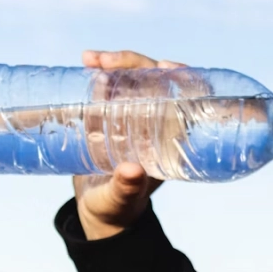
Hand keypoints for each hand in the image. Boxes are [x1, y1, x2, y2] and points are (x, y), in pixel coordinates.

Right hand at [72, 50, 183, 239]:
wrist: (98, 211)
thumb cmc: (118, 209)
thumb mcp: (121, 199)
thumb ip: (127, 188)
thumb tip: (132, 171)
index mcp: (169, 139)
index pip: (187, 98)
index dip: (182, 76)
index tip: (165, 65)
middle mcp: (155, 123)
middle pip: (155, 80)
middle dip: (134, 63)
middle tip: (106, 62)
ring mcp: (133, 116)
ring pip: (131, 79)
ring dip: (114, 64)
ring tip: (89, 59)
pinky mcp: (111, 116)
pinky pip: (110, 87)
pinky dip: (99, 73)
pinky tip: (85, 64)